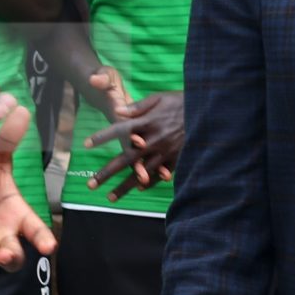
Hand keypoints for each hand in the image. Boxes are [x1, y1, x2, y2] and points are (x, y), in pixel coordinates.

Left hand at [82, 69, 183, 198]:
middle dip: (107, 173)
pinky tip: (138, 189)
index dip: (102, 137)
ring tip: (110, 197)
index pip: (119, 130)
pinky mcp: (176, 159)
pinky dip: (148, 182)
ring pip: (141, 173)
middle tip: (90, 185)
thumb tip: (117, 110)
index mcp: (147, 122)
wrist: (209, 112)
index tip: (86, 144)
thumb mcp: (159, 97)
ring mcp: (165, 152)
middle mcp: (153, 140)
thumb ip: (137, 107)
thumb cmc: (182, 101)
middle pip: (126, 159)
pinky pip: (160, 175)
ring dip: (124, 186)